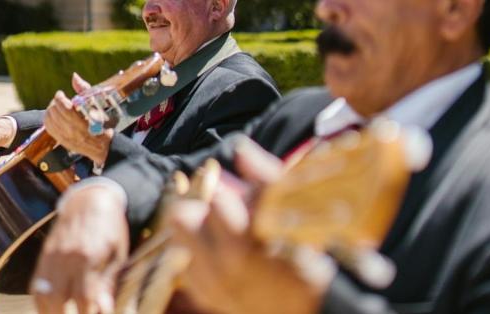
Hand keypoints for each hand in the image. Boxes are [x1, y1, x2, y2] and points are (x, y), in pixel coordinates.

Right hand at [31, 184, 128, 313]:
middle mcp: (66, 257)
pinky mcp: (45, 253)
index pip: (83, 297)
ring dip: (48, 311)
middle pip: (57, 298)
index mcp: (88, 257)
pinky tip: (48, 307)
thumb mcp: (117, 255)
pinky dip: (40, 298)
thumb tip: (104, 309)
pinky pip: (36, 281)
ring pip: (41, 291)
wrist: (91, 199)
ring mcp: (52, 255)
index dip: (86, 313)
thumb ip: (108, 283)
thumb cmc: (110, 228)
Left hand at [43, 73, 113, 164]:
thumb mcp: (97, 105)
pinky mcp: (62, 141)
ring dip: (51, 110)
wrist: (103, 146)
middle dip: (55, 102)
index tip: (61, 93)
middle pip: (54, 112)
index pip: (64, 108)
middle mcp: (73, 132)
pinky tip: (54, 115)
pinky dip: (48, 119)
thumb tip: (74, 76)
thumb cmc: (102, 123)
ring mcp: (66, 138)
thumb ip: (84, 90)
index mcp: (83, 123)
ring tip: (56, 107)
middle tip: (60, 99)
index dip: (59, 98)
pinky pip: (48, 128)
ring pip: (49, 119)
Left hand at [168, 140, 333, 313]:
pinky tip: (213, 244)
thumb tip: (240, 149)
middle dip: (195, 202)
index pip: (212, 199)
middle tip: (211, 198)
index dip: (215, 183)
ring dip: (192, 226)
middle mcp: (220, 267)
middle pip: (182, 219)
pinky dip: (194, 250)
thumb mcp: (293, 212)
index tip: (220, 177)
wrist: (312, 306)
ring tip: (212, 220)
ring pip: (177, 240)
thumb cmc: (308, 253)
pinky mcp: (206, 296)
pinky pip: (183, 263)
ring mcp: (210, 285)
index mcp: (244, 243)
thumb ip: (265, 177)